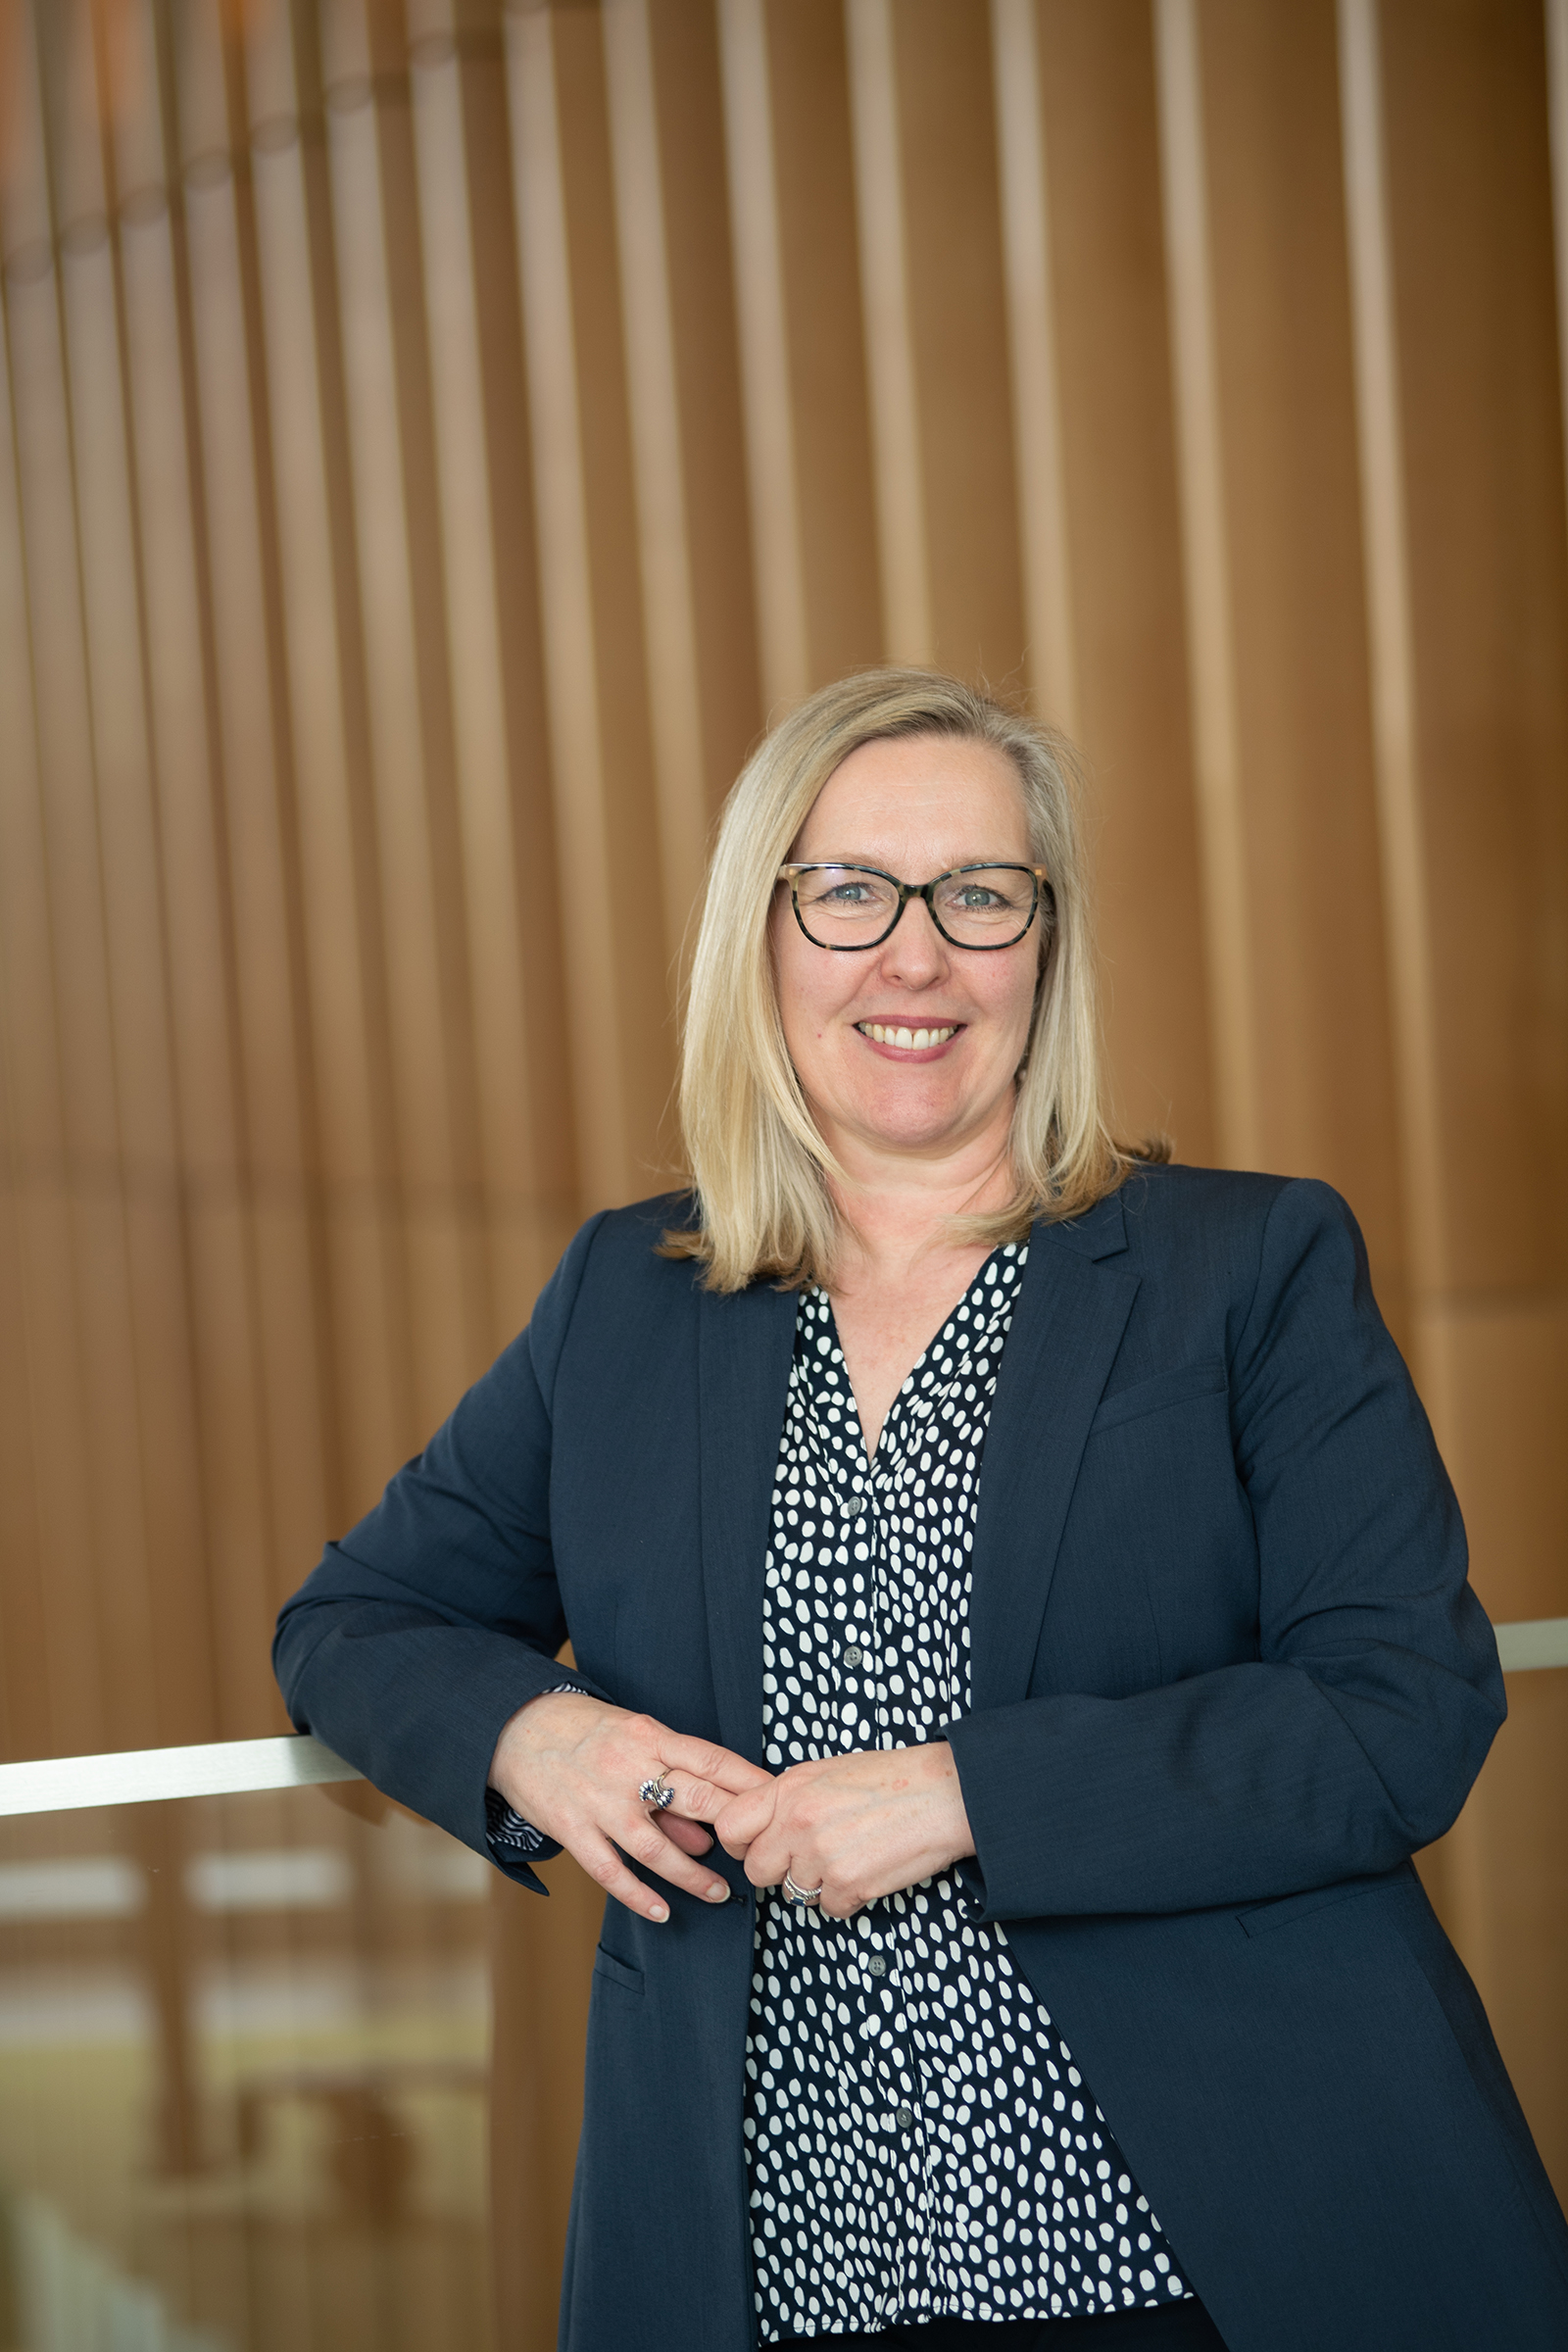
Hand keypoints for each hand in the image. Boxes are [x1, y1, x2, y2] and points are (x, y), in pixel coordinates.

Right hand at [488, 1692, 773, 1922]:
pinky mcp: (571, 1828)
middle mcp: (627, 1767)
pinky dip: (638, 1895)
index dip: (748, 1783)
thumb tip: (706, 1830)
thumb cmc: (584, 1731)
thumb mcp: (633, 1736)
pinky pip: (610, 1869)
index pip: (710, 1760)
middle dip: (732, 1829)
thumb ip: (669, 1777)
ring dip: (691, 1875)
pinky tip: (661, 1911)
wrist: (515, 1728)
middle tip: (760, 1853)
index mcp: (649, 1736)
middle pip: (693, 1800)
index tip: (778, 1801)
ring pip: (655, 1846)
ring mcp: (598, 1801)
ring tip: (718, 1894)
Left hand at [712, 1742, 973, 1919]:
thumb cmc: (891, 1777)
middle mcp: (798, 1823)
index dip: (739, 1843)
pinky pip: (829, 1909)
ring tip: (849, 1856)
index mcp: (789, 1789)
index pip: (730, 1827)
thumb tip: (761, 1825)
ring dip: (817, 1884)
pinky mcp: (849, 1886)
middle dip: (779, 1870)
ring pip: (795, 1894)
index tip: (755, 1847)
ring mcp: (822, 1857)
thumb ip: (788, 1797)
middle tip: (808, 1858)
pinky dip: (847, 1898)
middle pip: (757, 1871)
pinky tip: (868, 1870)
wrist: (944, 1793)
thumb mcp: (827, 1771)